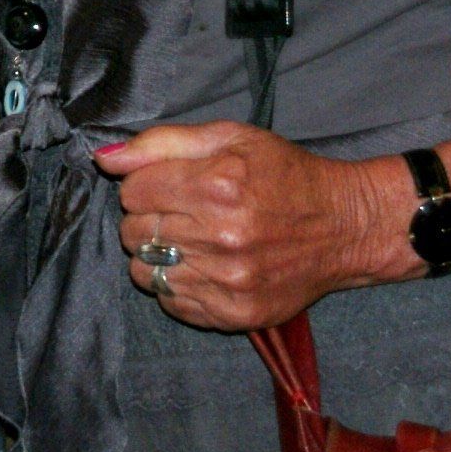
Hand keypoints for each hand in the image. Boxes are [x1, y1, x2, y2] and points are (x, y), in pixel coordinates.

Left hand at [94, 123, 404, 330]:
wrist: (345, 227)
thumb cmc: (285, 175)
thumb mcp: (231, 138)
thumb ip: (162, 144)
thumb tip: (105, 158)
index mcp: (218, 185)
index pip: (132, 190)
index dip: (145, 184)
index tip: (170, 184)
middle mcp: (221, 236)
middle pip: (133, 231)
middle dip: (148, 218)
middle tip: (183, 212)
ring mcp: (229, 280)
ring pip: (144, 272)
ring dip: (157, 255)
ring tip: (191, 241)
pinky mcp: (235, 313)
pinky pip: (170, 303)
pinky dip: (176, 285)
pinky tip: (203, 266)